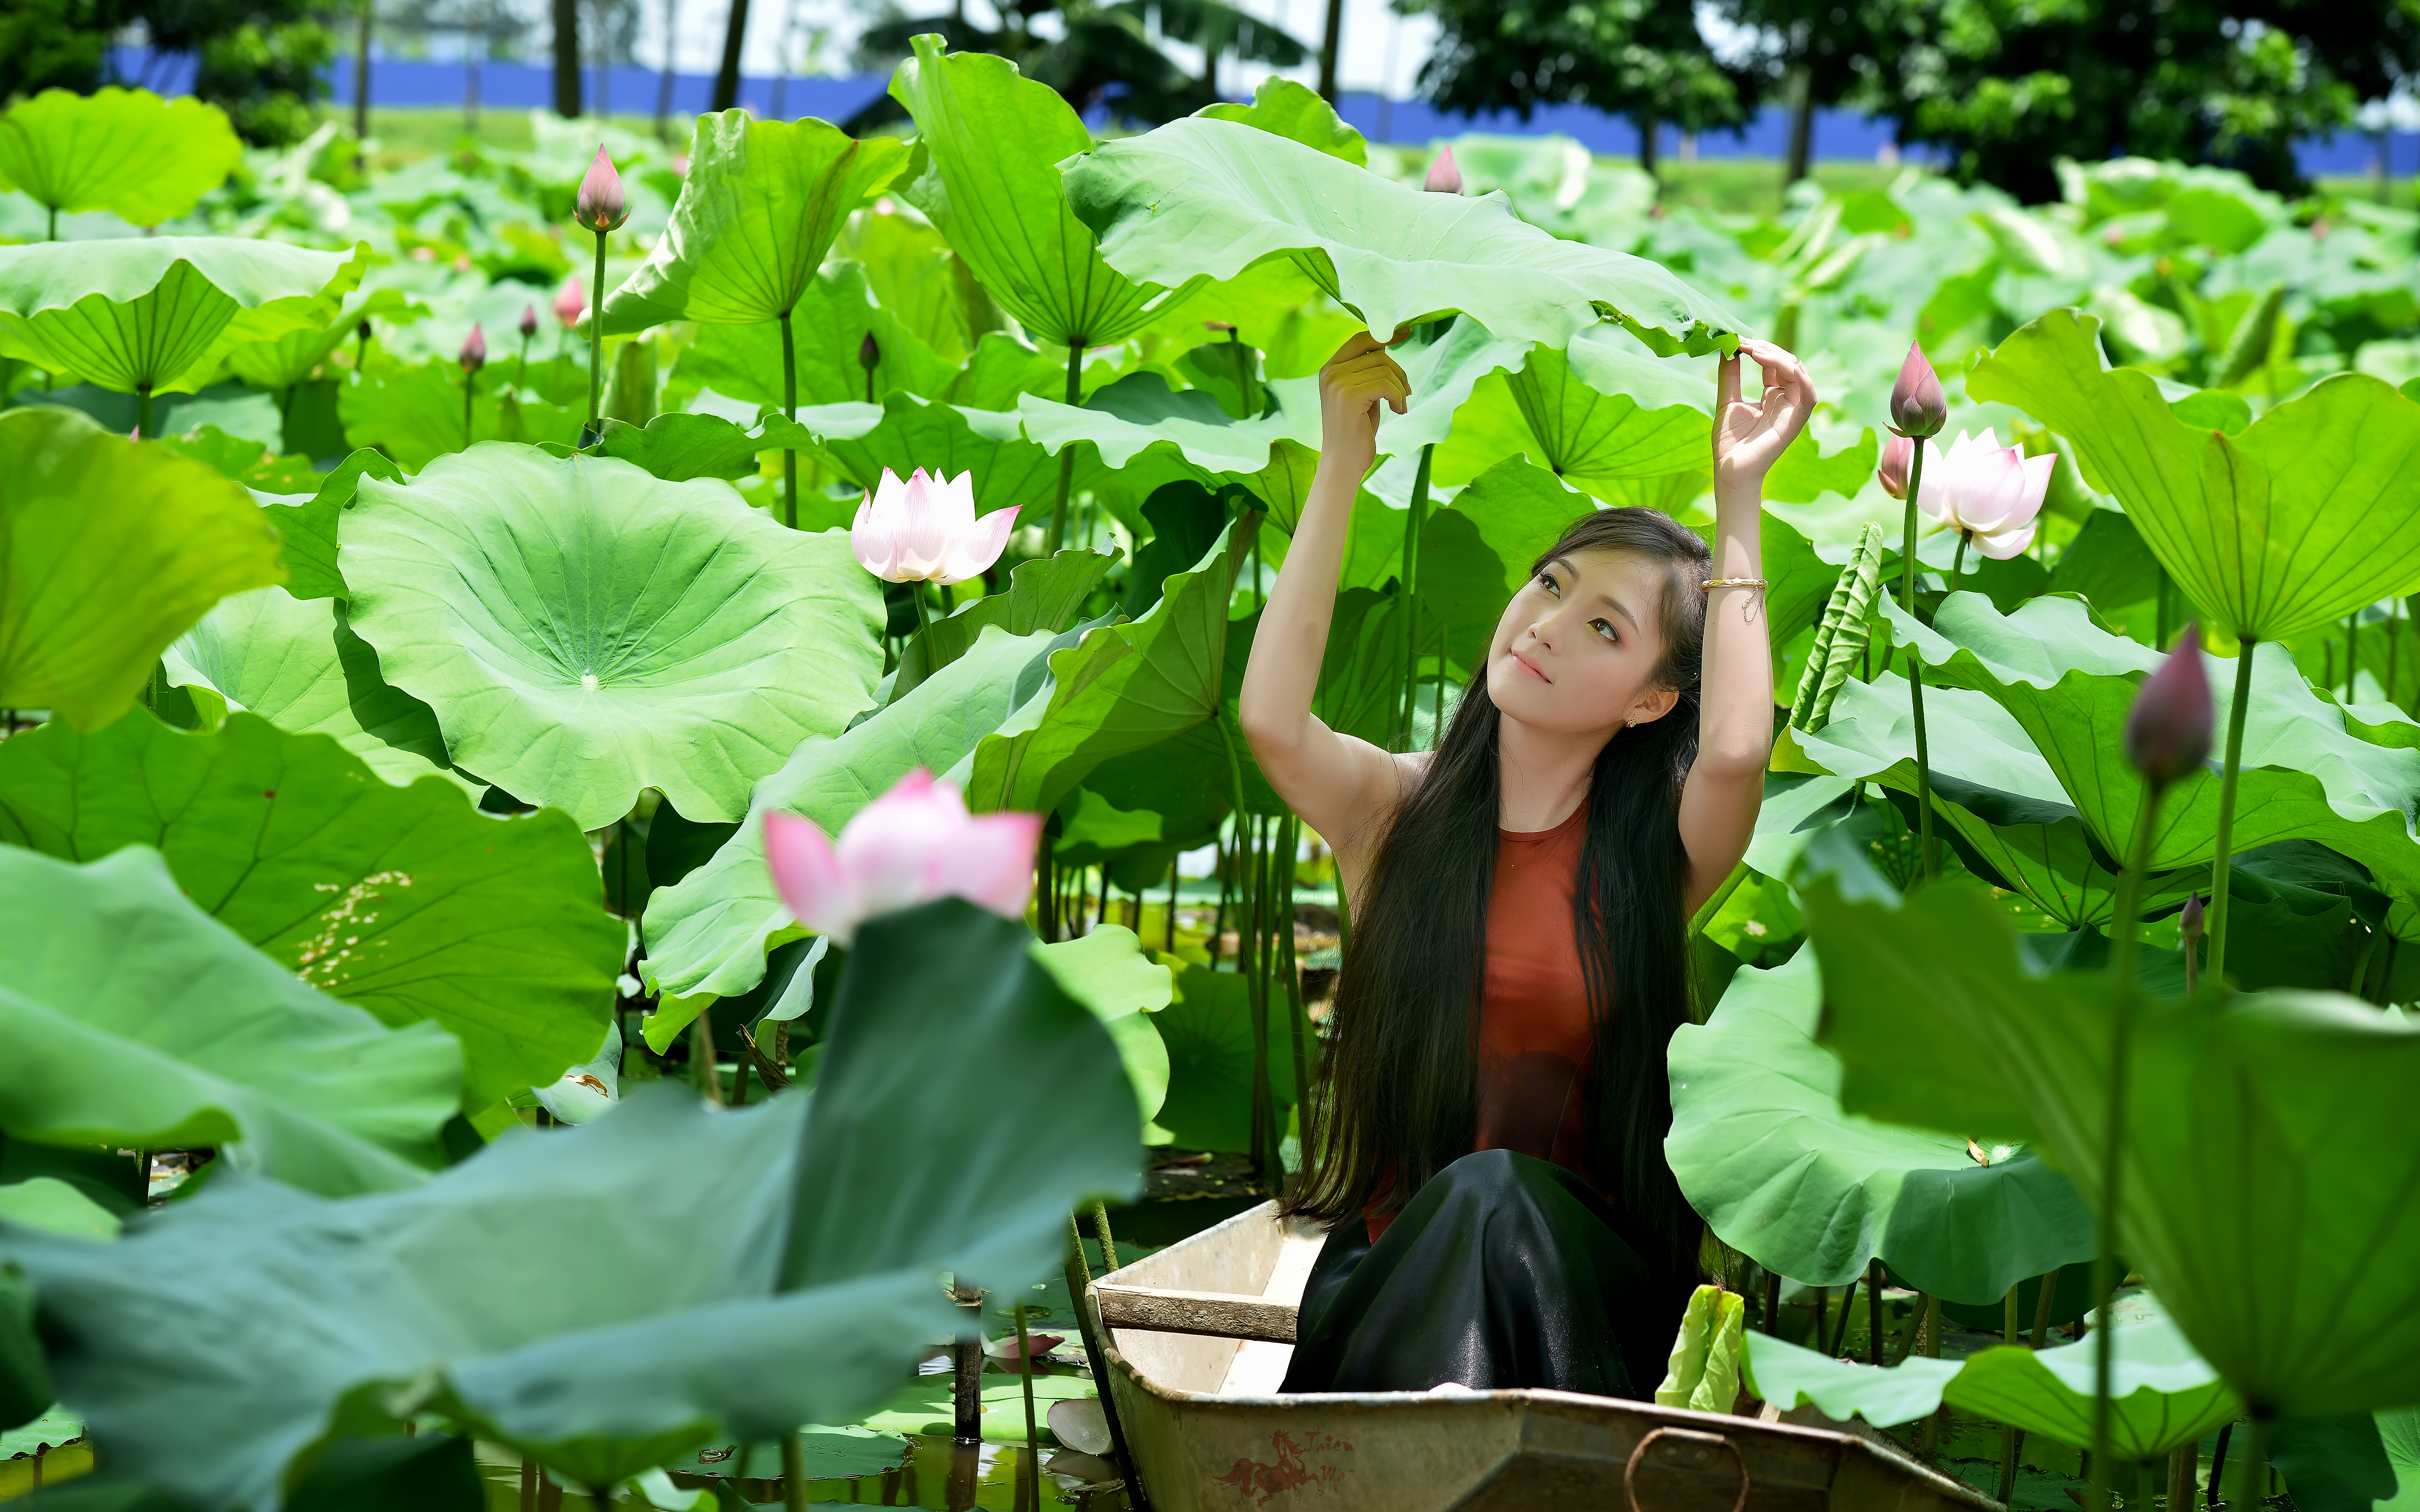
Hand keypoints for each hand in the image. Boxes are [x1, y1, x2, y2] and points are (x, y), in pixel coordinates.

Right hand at [1315, 329, 1409, 480]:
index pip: (1361, 339)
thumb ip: (1368, 370)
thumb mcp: (1361, 393)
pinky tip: (1398, 410)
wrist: (1343, 462)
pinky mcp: (1349, 396)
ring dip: (1400, 389)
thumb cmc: (1356, 430)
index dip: (1386, 334)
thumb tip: (1388, 345)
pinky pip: (1386, 384)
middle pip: (1378, 354)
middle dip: (1399, 373)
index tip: (1407, 333)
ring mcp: (1338, 383)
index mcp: (1330, 368)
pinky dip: (1398, 397)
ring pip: (1385, 369)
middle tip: (1406, 393)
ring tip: (1400, 405)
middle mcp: (1331, 372)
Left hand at [1712, 338, 1815, 490]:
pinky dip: (1799, 376)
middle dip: (1768, 349)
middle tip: (1745, 343)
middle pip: (1788, 363)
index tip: (1738, 341)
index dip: (1759, 349)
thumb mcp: (1727, 400)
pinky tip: (1779, 364)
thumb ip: (1729, 374)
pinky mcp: (1797, 421)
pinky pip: (1808, 394)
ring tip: (1755, 351)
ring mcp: (1793, 409)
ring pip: (1798, 373)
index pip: (1773, 364)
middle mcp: (1786, 400)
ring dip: (1779, 357)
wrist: (1730, 470)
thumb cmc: (1729, 442)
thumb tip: (1728, 347)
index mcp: (1772, 395)